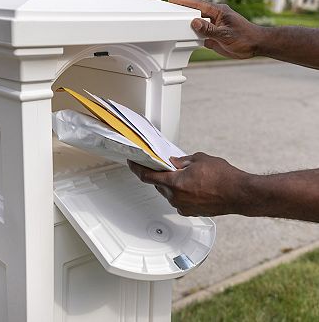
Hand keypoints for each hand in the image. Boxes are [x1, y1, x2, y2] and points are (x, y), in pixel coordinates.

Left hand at [128, 152, 250, 216]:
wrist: (239, 193)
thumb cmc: (222, 176)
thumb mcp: (199, 159)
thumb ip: (182, 161)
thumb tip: (174, 162)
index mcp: (174, 182)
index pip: (147, 176)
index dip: (137, 169)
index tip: (132, 163)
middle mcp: (175, 197)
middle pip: (159, 185)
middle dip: (161, 175)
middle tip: (167, 165)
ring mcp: (183, 206)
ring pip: (170, 193)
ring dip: (172, 184)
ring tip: (186, 175)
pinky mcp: (192, 212)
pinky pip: (180, 200)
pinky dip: (181, 192)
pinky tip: (192, 186)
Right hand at [169, 0, 263, 58]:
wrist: (255, 46)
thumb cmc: (245, 37)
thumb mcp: (225, 34)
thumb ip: (209, 29)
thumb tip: (194, 22)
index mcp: (219, 12)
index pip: (198, 4)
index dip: (185, 2)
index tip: (173, 0)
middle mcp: (215, 18)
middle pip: (196, 12)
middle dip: (183, 11)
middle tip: (170, 10)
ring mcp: (214, 27)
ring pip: (197, 24)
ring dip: (188, 25)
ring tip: (175, 24)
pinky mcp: (214, 37)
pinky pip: (201, 35)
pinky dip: (193, 37)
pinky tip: (186, 39)